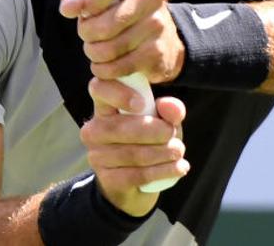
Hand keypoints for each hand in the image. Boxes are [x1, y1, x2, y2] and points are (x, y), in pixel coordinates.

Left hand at [59, 0, 184, 83]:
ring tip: (96, 49)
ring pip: (109, 49)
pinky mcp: (157, 52)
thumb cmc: (120, 9)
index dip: (89, 3)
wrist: (160, 36)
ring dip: (94, 54)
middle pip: (103, 25)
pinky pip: (119, 67)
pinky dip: (105, 70)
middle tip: (88, 35)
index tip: (85, 12)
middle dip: (87, 34)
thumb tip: (68, 8)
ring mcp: (157, 25)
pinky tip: (106, 64)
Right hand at [80, 77, 189, 215]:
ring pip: (133, 153)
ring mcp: (97, 156)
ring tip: (178, 152)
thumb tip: (171, 106)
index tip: (141, 104)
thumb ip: (169, 111)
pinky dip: (164, 171)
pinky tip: (178, 168)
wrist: (134, 185)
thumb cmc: (148, 143)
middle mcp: (94, 130)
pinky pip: (138, 174)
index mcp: (104, 107)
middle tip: (173, 134)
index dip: (117, 93)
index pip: (99, 89)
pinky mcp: (107, 179)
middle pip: (120, 128)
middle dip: (154, 131)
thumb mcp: (162, 123)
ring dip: (163, 153)